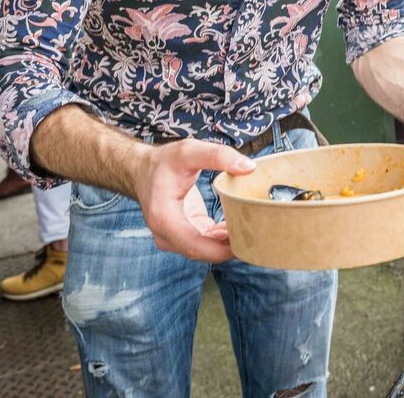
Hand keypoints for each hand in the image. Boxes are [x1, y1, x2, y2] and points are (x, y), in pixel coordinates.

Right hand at [131, 139, 255, 261]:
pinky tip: (240, 224)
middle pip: (203, 252)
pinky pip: (207, 243)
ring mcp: (174, 238)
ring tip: (254, 227)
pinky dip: (224, 237)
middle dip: (231, 246)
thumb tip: (249, 167)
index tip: (247, 239)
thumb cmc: (164, 162)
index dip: (222, 249)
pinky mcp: (185, 235)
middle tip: (260, 233)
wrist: (144, 171)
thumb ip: (218, 156)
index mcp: (163, 218)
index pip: (194, 245)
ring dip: (230, 242)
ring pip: (207, 250)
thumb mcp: (189, 151)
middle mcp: (166, 234)